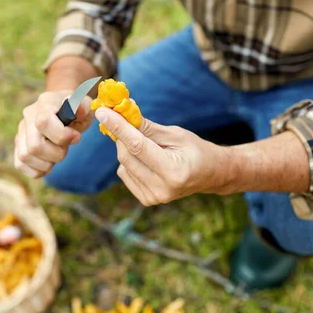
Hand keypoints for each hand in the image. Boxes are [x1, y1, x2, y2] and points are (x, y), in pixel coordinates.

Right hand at [14, 90, 92, 177]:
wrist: (62, 109)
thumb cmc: (75, 110)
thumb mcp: (84, 106)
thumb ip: (83, 107)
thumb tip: (78, 110)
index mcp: (44, 104)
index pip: (43, 122)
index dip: (62, 136)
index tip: (76, 137)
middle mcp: (28, 117)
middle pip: (34, 146)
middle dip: (56, 154)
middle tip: (65, 148)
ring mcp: (21, 132)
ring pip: (25, 157)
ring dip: (46, 163)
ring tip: (56, 155)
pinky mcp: (19, 145)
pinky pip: (20, 164)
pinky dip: (36, 170)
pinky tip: (48, 165)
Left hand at [95, 107, 234, 205]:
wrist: (210, 175)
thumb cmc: (196, 150)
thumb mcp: (176, 134)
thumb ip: (147, 127)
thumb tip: (122, 113)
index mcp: (174, 171)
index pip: (137, 146)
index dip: (118, 127)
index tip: (103, 113)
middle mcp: (162, 189)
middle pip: (127, 156)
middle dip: (121, 135)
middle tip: (121, 118)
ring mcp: (153, 197)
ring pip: (124, 165)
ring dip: (126, 148)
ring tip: (146, 144)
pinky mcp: (146, 200)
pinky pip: (125, 174)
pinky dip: (130, 161)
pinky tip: (146, 159)